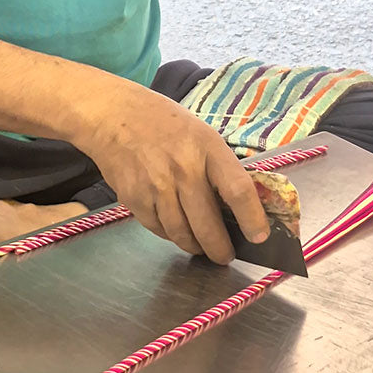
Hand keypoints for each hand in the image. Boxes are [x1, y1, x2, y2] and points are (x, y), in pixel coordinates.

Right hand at [74, 86, 269, 264]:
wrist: (113, 116)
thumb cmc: (163, 124)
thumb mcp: (201, 135)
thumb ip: (219, 168)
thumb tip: (240, 207)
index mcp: (207, 148)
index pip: (238, 190)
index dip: (252, 219)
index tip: (258, 236)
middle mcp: (183, 169)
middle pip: (208, 224)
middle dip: (219, 249)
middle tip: (225, 256)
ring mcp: (156, 186)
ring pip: (181, 234)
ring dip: (194, 246)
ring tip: (200, 247)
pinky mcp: (134, 198)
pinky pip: (158, 229)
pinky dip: (169, 235)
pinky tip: (175, 230)